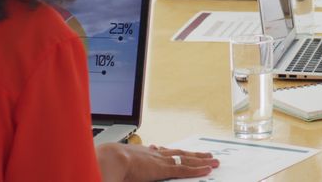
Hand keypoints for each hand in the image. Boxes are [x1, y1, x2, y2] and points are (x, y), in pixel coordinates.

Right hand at [96, 142, 217, 180]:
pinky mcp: (164, 169)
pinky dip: (197, 169)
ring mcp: (161, 161)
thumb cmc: (108, 163)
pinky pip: (185, 169)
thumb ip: (124, 166)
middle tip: (205, 154)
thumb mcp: (118, 164)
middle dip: (193, 154)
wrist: (110, 160)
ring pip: (186, 160)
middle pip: (178, 153)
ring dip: (201, 160)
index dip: (171, 152)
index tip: (177, 151)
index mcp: (143, 153)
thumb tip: (119, 171)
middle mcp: (155, 154)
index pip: (162, 151)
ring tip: (213, 160)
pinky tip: (207, 169)